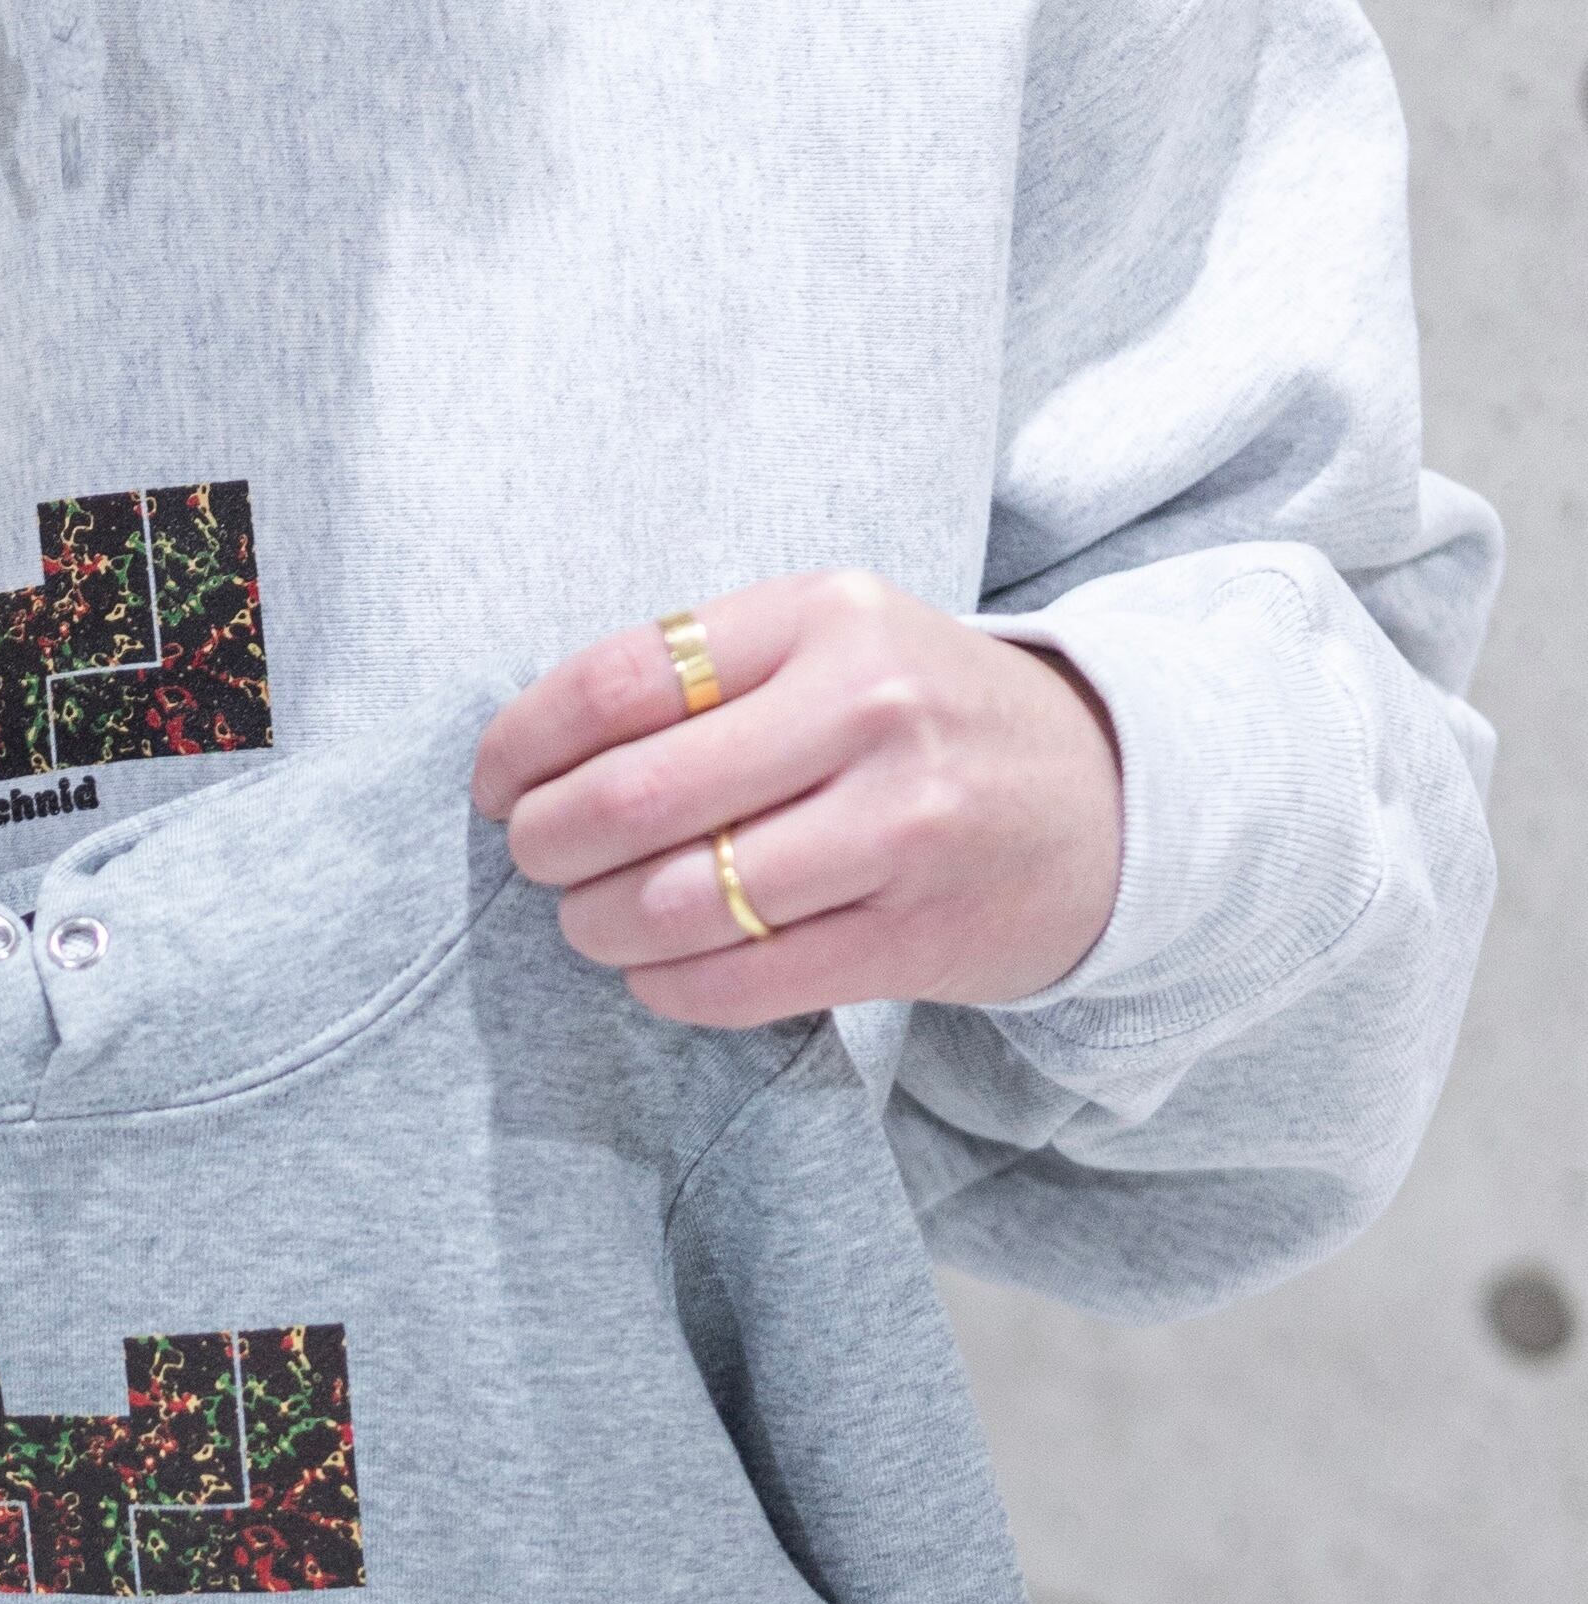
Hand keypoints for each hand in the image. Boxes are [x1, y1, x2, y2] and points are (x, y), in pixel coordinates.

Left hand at [472, 572, 1123, 1025]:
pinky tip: (659, 969)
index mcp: (824, 617)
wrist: (1107, 801)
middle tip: (537, 861)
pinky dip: (665, 986)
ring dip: (597, 927)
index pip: (621, 679)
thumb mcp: (833, 644)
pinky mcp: (911, 937)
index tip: (496, 787)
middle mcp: (866, 712)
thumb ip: (703, 674)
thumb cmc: (925, 721)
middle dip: (548, 845)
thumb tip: (533, 755)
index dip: (524, 743)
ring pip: (675, 903)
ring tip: (593, 921)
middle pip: (633, 797)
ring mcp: (897, 829)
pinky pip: (735, 984)